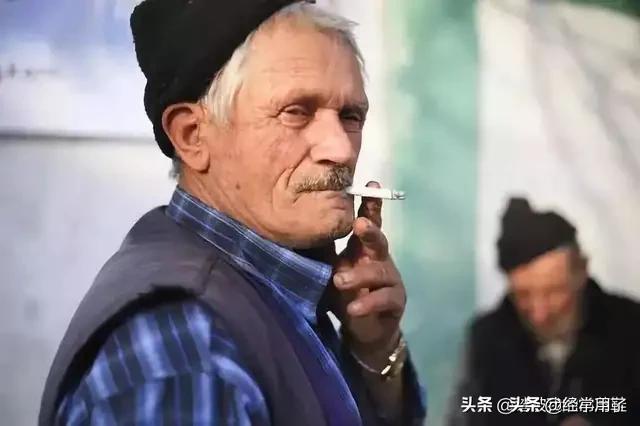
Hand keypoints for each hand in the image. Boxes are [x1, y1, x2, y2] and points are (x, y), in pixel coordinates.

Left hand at [331, 181, 405, 365]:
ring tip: (340, 281)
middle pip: (379, 240)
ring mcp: (391, 280)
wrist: (364, 331)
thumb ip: (324, 251)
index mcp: (363, 249)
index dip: (371, 205)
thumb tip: (298, 226)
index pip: (368, 223)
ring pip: (380, 271)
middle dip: (370, 231)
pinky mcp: (395, 302)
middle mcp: (379, 260)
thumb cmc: (346, 294)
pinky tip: (353, 308)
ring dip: (359, 275)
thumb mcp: (331, 270)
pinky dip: (367, 302)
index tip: (372, 184)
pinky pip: (384, 299)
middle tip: (359, 224)